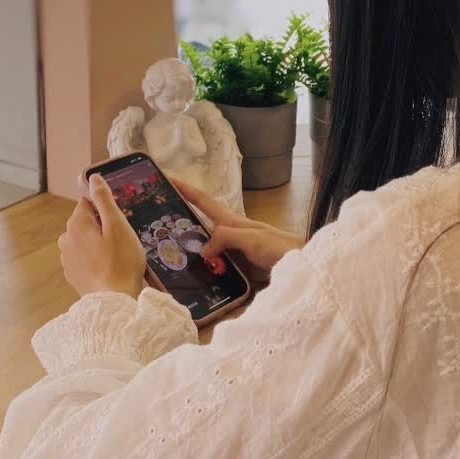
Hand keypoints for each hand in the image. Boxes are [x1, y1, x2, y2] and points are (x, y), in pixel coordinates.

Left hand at [58, 174, 144, 298]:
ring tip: (117, 256)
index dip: (106, 210)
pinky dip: (94, 259)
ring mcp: (66, 259)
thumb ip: (103, 199)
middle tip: (121, 240)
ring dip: (97, 243)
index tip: (119, 222)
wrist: (115, 300)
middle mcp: (65, 239)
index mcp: (75, 224)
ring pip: (84, 241)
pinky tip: (109, 268)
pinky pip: (84, 258)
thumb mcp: (117, 225)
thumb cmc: (121, 261)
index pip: (88, 203)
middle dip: (102, 227)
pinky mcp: (72, 275)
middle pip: (86, 222)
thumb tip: (93, 177)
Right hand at [170, 177, 302, 280]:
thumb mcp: (251, 239)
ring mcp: (233, 251)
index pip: (204, 201)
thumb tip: (202, 249)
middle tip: (156, 225)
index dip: (185, 189)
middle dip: (179, 222)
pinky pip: (213, 265)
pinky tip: (192, 279)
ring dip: (188, 249)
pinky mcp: (237, 268)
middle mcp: (230, 234)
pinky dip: (201, 269)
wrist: (303, 266)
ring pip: (204, 247)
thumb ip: (226, 238)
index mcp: (232, 222)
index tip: (165, 178)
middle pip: (199, 224)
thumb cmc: (280, 248)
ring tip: (167, 255)